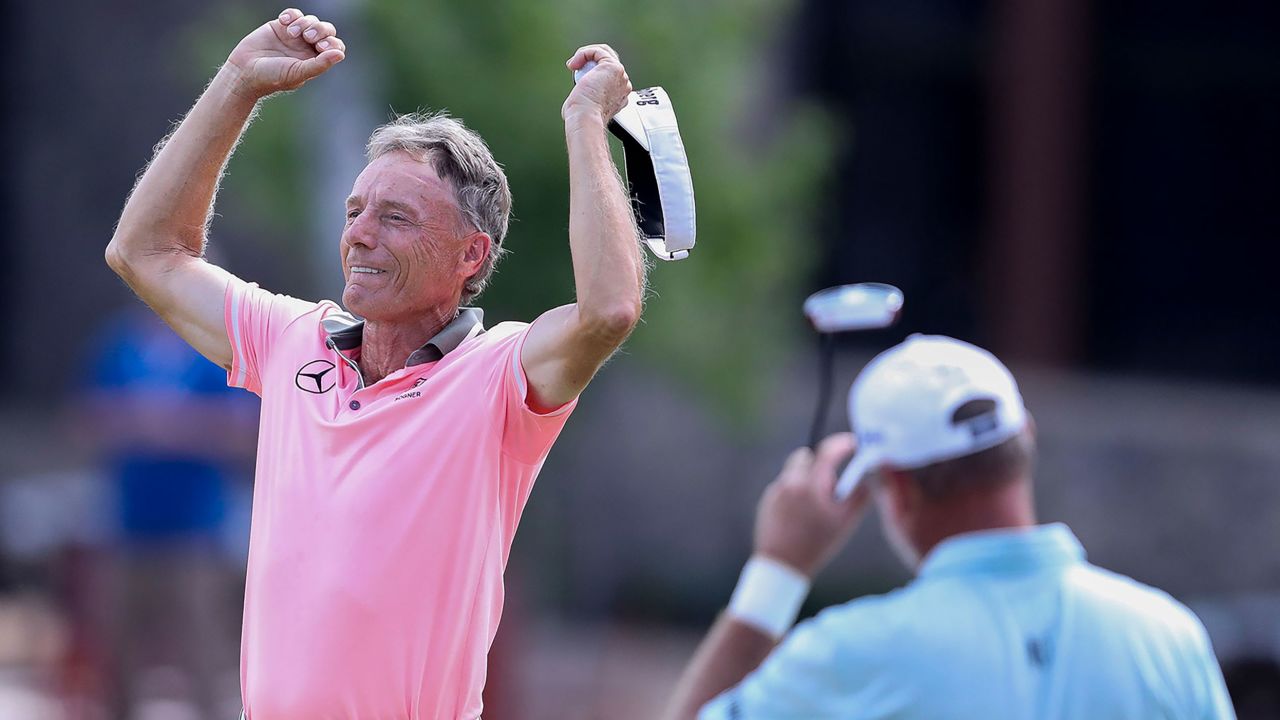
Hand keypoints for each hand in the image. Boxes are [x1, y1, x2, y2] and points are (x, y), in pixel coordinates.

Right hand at [225, 8, 345, 100]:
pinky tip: (283, 21)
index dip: (333, 43)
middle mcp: (307, 47)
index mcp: (316, 60)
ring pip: (311, 20)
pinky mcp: (280, 26)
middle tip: (308, 37)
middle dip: (320, 29)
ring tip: (291, 32)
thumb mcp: (298, 73)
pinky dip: (292, 15)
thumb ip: (320, 64)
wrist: (245, 71)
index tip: (321, 47)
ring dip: (304, 23)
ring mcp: (295, 36)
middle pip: (326, 30)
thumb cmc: (273, 77)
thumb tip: (340, 54)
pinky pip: (294, 14)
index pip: (335, 46)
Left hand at [562, 44, 632, 124]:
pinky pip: (597, 51)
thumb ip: (586, 96)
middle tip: (574, 67)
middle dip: (590, 59)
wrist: (585, 118)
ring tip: (573, 65)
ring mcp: (621, 76)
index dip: (592, 71)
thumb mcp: (585, 105)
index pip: (609, 75)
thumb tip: (578, 93)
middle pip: (608, 60)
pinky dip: (583, 54)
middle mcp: (623, 85)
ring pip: (604, 53)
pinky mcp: (614, 67)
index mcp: (619, 96)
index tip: (578, 80)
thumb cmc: (583, 117)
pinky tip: (574, 64)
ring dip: (586, 55)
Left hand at [753, 433, 870, 578]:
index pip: (828, 450)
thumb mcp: (846, 521)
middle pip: (807, 456)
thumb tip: (868, 474)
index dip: (844, 443)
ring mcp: (776, 490)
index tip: (854, 444)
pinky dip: (795, 493)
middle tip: (830, 487)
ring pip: (795, 471)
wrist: (783, 565)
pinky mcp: (767, 499)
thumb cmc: (818, 543)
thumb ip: (860, 494)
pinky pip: (785, 486)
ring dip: (807, 479)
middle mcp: (790, 482)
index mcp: (811, 485)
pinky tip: (799, 516)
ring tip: (813, 507)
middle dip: (820, 465)